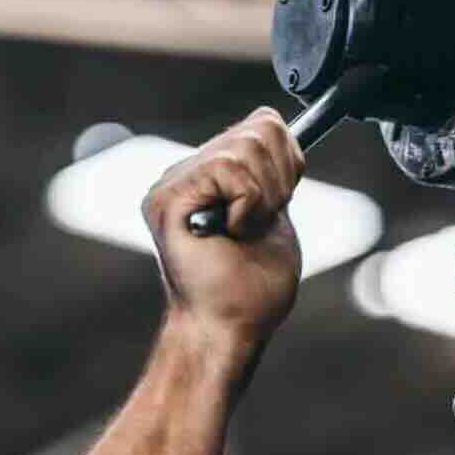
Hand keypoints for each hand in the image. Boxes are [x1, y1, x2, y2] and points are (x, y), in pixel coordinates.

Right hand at [142, 108, 304, 361]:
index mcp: (206, 175)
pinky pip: (230, 168)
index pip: (263, 124)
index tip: (273, 209)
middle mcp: (181, 174)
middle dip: (279, 182)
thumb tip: (270, 124)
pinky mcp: (167, 200)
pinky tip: (230, 234)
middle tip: (256, 226)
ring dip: (263, 198)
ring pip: (247, 145)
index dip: (287, 164)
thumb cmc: (251, 289)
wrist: (230, 330)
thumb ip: (266, 169)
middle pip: (261, 128)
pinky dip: (248, 205)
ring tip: (242, 232)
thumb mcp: (272, 212)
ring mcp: (171, 185)